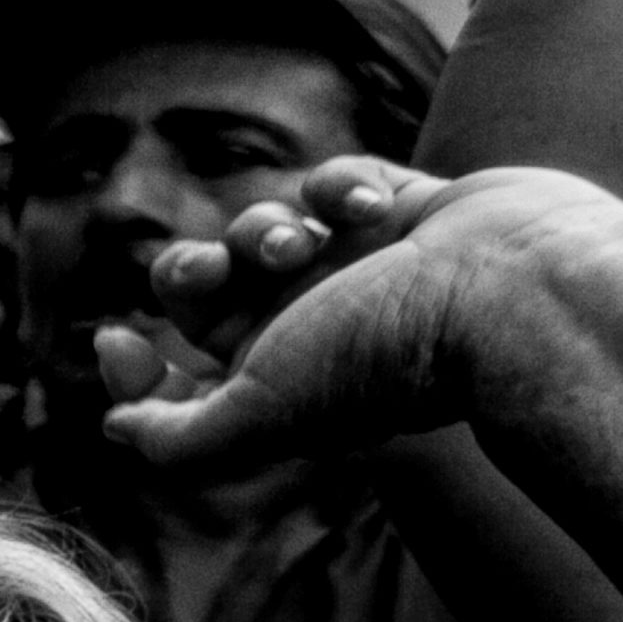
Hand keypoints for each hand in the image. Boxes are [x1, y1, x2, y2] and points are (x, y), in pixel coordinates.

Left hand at [101, 161, 622, 480]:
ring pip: (257, 229)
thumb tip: (114, 428)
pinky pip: (329, 181)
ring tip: (303, 245)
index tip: (114, 340)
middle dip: (190, 271)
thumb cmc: (387, 355)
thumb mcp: (263, 415)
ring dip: (262, 229)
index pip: (177, 377)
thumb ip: (179, 439)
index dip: (132, 365)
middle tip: (218, 272)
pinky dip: (332, 186)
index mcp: (277, 384)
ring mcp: (353, 266)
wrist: (507, 292)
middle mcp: (310, 328)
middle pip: (201, 288)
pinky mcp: (395, 207)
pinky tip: (365, 206)